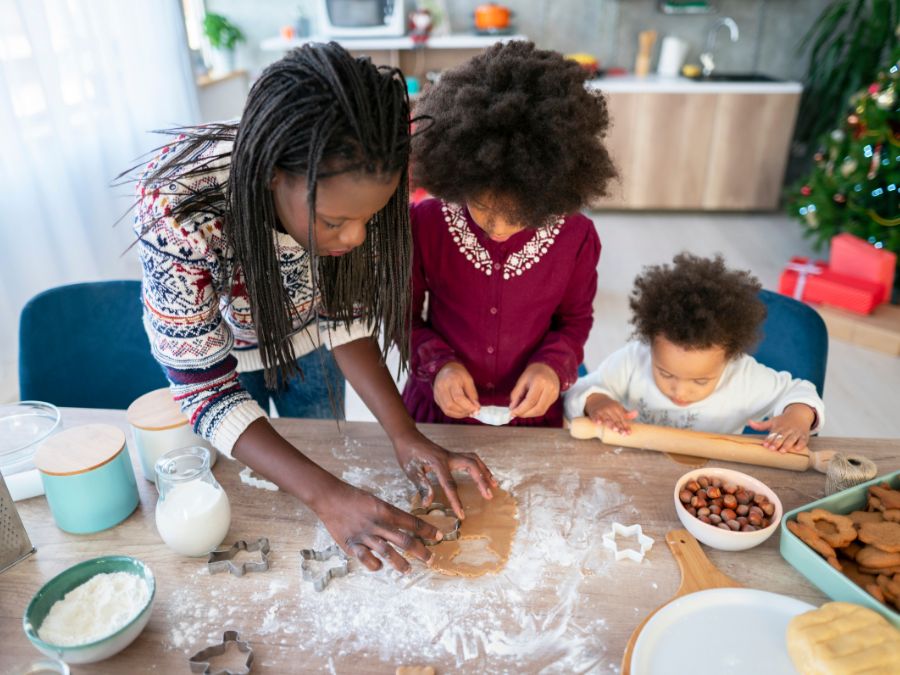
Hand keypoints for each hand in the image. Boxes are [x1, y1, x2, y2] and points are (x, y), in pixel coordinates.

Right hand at [312, 478, 441, 572]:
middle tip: (430, 559)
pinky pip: (366, 559)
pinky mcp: (352, 545)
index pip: (412, 522)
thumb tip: (404, 527)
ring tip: (409, 570)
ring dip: (400, 563)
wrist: (330, 497)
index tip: (439, 536)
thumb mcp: (376, 501)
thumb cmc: (354, 498)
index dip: (427, 530)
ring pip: (388, 552)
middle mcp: (378, 524)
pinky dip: (375, 565)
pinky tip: (380, 566)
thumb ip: (388, 515)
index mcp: (386, 510)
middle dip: (420, 551)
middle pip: (404, 540)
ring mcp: (365, 535)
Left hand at [393, 431, 496, 519]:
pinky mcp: (452, 455)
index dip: (456, 501)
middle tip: (489, 496)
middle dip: (482, 481)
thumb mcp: (411, 470)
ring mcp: (451, 455)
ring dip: (485, 472)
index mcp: (438, 464)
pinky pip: (470, 459)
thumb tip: (428, 503)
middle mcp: (448, 457)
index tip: (462, 515)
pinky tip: (483, 474)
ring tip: (494, 485)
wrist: (407, 436)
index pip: (450, 485)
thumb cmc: (408, 454)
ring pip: (474, 460)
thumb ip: (422, 485)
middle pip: (472, 466)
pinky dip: (480, 467)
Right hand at [433, 361, 479, 418]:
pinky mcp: (436, 399)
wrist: (445, 369)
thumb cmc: (458, 374)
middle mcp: (442, 388)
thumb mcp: (469, 380)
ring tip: (467, 412)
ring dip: (459, 414)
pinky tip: (461, 411)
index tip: (476, 409)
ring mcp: (437, 394)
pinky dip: (454, 413)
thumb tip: (476, 408)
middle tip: (473, 411)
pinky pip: (445, 410)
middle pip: (451, 405)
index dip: (468, 406)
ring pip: (447, 410)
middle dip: (463, 411)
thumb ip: (473, 394)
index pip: (458, 397)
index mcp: (451, 380)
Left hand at [509, 363, 559, 418]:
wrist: (548, 367)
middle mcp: (549, 389)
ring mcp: (554, 394)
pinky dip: (535, 411)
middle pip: (537, 409)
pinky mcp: (555, 398)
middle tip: (516, 413)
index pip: (530, 401)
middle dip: (525, 414)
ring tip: (522, 411)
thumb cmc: (534, 372)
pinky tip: (529, 408)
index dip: (521, 410)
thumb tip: (513, 408)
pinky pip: (544, 409)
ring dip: (530, 414)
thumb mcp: (522, 380)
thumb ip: (516, 395)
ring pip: (542, 411)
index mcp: (540, 382)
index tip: (512, 413)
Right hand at [584, 392, 637, 433]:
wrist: (596, 398)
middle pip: (616, 420)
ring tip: (615, 429)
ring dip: (611, 424)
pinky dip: (597, 419)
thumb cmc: (609, 406)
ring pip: (607, 419)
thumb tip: (636, 413)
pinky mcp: (594, 412)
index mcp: (617, 408)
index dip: (626, 426)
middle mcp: (610, 409)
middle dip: (620, 427)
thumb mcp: (618, 408)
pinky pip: (595, 416)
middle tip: (623, 434)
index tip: (629, 432)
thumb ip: (626, 413)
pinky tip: (598, 423)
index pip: (622, 418)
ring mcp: (602, 410)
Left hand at [748, 403, 815, 452]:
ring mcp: (796, 432)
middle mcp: (787, 429)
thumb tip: (749, 422)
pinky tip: (797, 449)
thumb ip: (761, 425)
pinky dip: (801, 444)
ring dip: (787, 445)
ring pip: (792, 439)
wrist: (799, 415)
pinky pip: (803, 440)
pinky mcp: (804, 435)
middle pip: (782, 436)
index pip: (773, 433)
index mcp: (778, 426)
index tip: (765, 445)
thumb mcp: (772, 421)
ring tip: (782, 451)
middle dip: (777, 442)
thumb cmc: (783, 421)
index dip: (769, 439)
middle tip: (772, 449)